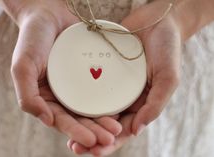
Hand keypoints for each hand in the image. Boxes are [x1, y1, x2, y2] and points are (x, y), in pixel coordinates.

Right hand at [0, 0, 121, 148]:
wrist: (48, 13)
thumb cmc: (32, 39)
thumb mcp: (22, 66)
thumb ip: (28, 95)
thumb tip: (46, 120)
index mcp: (47, 99)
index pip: (62, 121)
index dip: (76, 133)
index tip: (92, 141)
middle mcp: (63, 95)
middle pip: (80, 119)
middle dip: (95, 131)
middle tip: (111, 138)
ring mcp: (78, 85)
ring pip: (93, 108)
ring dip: (105, 120)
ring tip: (118, 129)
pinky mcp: (90, 73)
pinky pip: (101, 88)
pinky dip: (110, 99)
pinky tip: (122, 107)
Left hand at [68, 1, 180, 155]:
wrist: (154, 22)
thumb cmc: (167, 49)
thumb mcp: (168, 77)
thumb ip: (155, 104)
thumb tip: (136, 130)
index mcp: (139, 105)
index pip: (124, 130)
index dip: (110, 144)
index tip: (96, 152)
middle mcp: (123, 98)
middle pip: (105, 124)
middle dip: (91, 138)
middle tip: (74, 148)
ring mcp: (110, 85)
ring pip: (93, 109)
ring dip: (80, 123)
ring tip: (65, 134)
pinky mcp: (100, 71)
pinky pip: (87, 86)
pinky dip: (78, 98)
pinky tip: (65, 105)